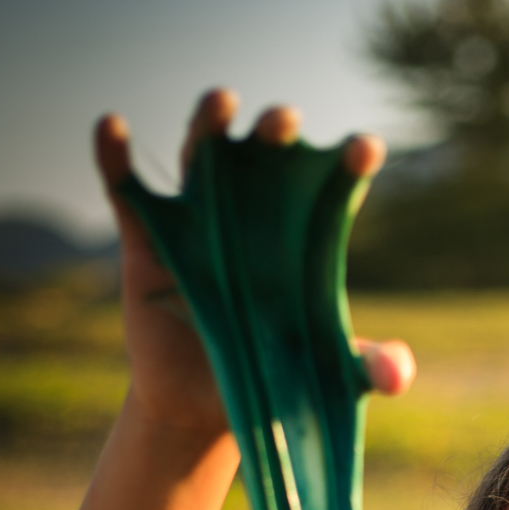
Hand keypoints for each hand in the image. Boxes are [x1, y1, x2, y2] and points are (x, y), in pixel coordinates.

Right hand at [96, 89, 415, 441]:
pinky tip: (111, 127)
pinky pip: (127, 192)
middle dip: (276, 129)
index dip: (348, 159)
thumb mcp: (329, 376)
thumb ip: (366, 367)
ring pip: (202, 154)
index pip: (331, 181)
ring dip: (209, 122)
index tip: (366, 148)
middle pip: (266, 153)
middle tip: (287, 121)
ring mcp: (199, 219)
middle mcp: (253, 210)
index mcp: (304, 231)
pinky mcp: (148, 240)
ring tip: (222, 101)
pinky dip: (114, 158)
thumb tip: (397, 378)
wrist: (210, 408)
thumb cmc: (278, 377)